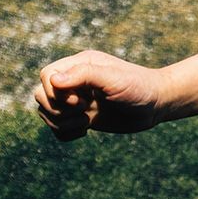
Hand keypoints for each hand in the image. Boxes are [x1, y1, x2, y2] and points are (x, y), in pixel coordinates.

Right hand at [33, 50, 165, 140]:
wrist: (156, 105)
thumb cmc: (138, 87)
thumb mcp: (114, 79)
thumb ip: (84, 75)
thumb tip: (52, 80)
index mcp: (80, 64)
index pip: (47, 76)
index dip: (55, 93)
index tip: (80, 101)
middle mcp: (75, 80)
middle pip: (41, 95)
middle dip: (58, 109)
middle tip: (85, 110)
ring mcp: (77, 99)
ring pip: (46, 112)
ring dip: (61, 123)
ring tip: (87, 122)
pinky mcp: (81, 116)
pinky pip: (56, 128)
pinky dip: (64, 133)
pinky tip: (84, 132)